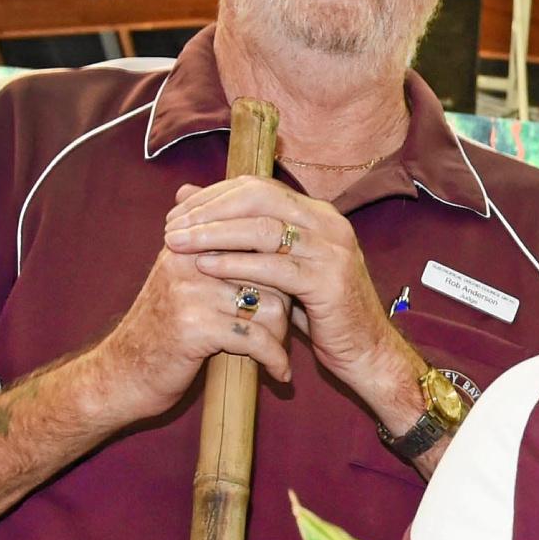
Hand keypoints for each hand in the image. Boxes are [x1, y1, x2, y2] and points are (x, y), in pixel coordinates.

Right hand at [84, 241, 294, 417]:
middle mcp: (188, 260)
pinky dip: (275, 360)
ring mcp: (191, 292)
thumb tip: (201, 194)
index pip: (258, 240)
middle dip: (287, 304)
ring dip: (281, 336)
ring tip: (275, 351)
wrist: (123, 374)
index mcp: (189, 243)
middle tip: (286, 328)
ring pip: (270, 306)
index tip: (295, 295)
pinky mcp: (197, 327)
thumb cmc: (161, 328)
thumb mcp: (178, 279)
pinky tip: (279, 374)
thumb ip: (203, 246)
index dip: (283, 272)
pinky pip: (257, 339)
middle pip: (271, 271)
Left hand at [164, 177, 417, 417]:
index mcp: (318, 215)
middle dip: (209, 210)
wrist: (367, 352)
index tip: (176, 212)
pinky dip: (236, 264)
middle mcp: (329, 225)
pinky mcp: (329, 282)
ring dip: (214, 234)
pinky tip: (207, 267)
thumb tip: (189, 196)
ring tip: (179, 245)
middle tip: (172, 226)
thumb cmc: (319, 312)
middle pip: (259, 198)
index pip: (257, 187)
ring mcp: (333, 252)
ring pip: (263, 228)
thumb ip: (244, 235)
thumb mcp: (279, 268)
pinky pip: (275, 267)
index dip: (213, 195)